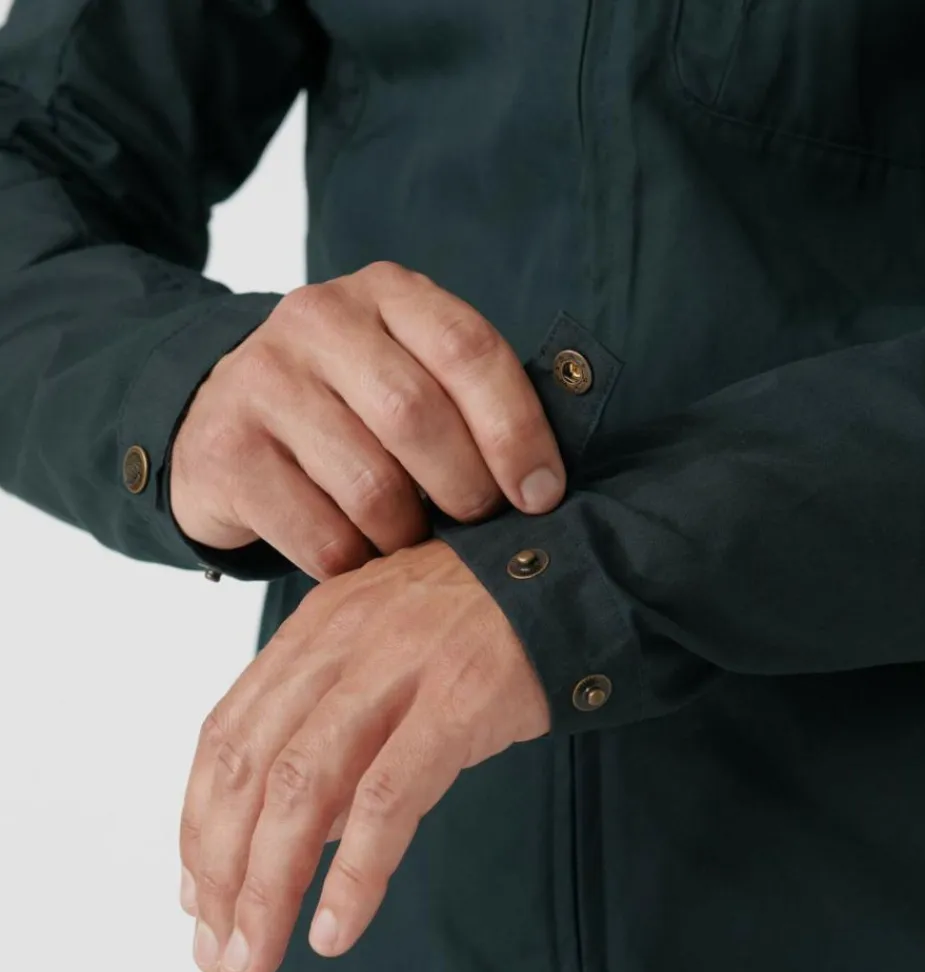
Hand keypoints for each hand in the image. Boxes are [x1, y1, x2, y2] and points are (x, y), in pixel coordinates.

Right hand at [171, 262, 564, 580]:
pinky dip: (356, 563)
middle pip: (416, 416)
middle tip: (476, 521)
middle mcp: (318, 320)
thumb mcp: (407, 368)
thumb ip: (466, 398)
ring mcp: (262, 380)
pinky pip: (321, 536)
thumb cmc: (346, 403)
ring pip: (370, 486)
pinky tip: (360, 554)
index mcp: (386, 293)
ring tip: (411, 539)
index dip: (517, 429)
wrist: (219, 414)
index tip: (542, 492)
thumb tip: (542, 482)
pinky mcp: (227, 452)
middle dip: (465, 488)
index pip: (468, 350)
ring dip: (407, 535)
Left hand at [178, 539, 550, 971]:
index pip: (227, 733)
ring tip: (255, 955)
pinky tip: (336, 927)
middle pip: (250, 768)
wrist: (564, 577)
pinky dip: (356, 873)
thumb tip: (303, 830)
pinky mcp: (457, 701)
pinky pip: (389, 799)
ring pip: (304, 788)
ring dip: (268, 885)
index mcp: (315, 629)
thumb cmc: (473, 623)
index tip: (198, 891)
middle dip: (220, 869)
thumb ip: (333, 722)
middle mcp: (341, 642)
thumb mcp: (382, 646)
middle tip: (215, 945)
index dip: (199, 821)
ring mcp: (398, 668)